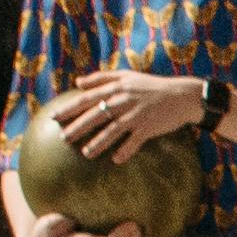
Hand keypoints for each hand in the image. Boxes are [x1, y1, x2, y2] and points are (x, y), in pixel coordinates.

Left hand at [57, 67, 211, 162]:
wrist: (182, 96)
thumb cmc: (152, 86)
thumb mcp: (127, 75)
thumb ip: (101, 78)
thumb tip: (78, 82)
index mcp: (116, 88)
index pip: (86, 98)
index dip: (69, 108)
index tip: (54, 117)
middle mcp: (123, 101)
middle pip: (95, 115)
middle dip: (78, 127)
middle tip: (64, 138)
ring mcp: (136, 115)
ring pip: (112, 130)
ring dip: (98, 142)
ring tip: (86, 153)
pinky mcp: (149, 127)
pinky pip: (135, 141)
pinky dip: (126, 151)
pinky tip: (116, 160)